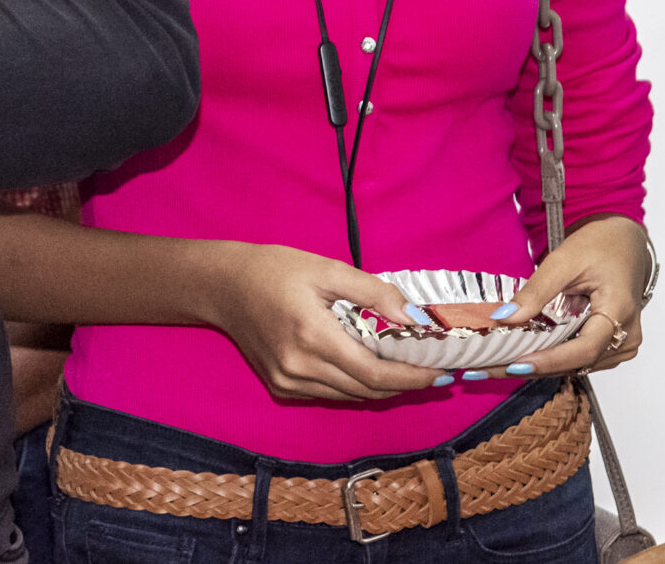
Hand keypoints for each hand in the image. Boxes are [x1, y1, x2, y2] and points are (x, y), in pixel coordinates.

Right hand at [198, 241, 437, 402]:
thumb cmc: (274, 270)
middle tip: (434, 371)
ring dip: (383, 387)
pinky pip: (330, 394)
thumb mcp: (325, 268)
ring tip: (409, 370)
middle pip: (367, 390)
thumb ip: (372, 292)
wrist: (222, 286)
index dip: (413, 377)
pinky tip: (368, 368)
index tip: (442, 372)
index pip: (375, 372)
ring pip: (351, 396)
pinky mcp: (281, 388)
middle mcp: (300, 368)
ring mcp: (288, 382)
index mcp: (313, 336)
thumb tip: (413, 317)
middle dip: (406, 384)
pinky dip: (355, 385)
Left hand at [502, 214, 648, 376]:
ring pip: (574, 366)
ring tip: (493, 366)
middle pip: (576, 363)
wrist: (623, 245)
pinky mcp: (610, 348)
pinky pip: (577, 359)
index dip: (549, 360)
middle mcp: (625, 336)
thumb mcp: (563, 261)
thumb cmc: (599, 247)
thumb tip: (504, 318)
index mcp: (620, 310)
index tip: (515, 364)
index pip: (585, 348)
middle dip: (530, 368)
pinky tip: (516, 357)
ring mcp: (621, 346)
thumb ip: (536, 291)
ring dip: (536, 367)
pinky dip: (548, 359)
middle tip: (487, 369)